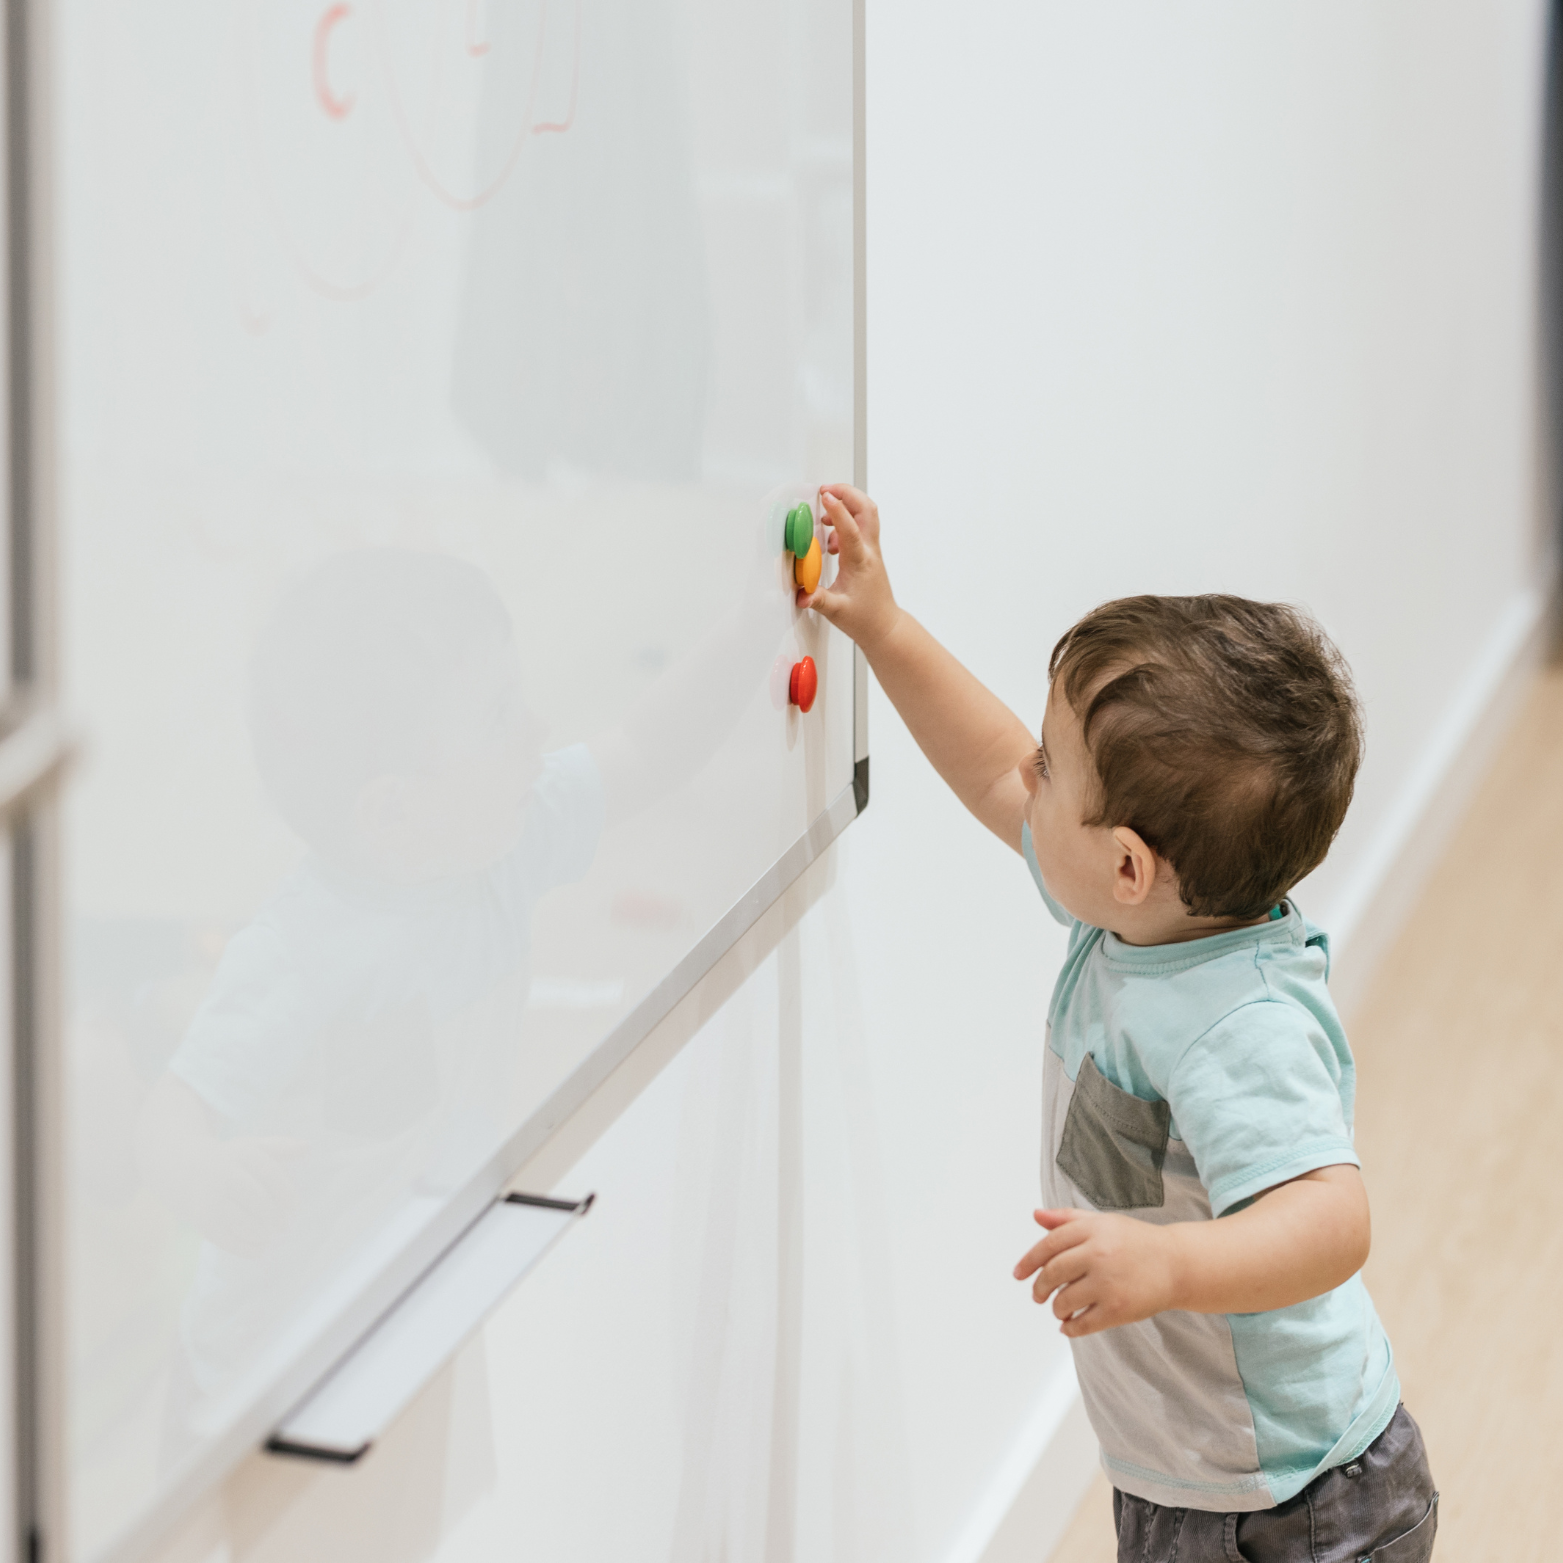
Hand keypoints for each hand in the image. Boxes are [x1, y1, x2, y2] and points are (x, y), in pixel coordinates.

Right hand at [191, 1135, 309, 1256]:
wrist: (187, 1172)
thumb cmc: (232, 1161)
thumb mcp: (253, 1147)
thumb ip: (281, 1147)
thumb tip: (308, 1147)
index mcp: (242, 1154)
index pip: (272, 1175)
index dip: (286, 1194)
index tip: (294, 1208)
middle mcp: (224, 1174)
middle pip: (258, 1200)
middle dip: (275, 1216)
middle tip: (284, 1226)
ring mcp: (211, 1199)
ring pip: (242, 1222)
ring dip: (261, 1233)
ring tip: (270, 1235)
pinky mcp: (203, 1220)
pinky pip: (226, 1239)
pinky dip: (245, 1248)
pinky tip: (259, 1250)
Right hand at [797, 484, 901, 654]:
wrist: (884, 626)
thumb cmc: (865, 619)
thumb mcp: (836, 611)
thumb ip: (817, 600)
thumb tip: (800, 594)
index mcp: (860, 561)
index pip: (850, 528)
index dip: (837, 510)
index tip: (824, 496)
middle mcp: (868, 551)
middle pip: (866, 509)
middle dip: (847, 493)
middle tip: (826, 490)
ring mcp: (870, 550)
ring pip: (866, 514)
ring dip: (847, 504)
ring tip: (824, 512)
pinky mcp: (868, 554)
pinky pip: (861, 527)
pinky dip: (846, 521)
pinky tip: (830, 539)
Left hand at [1013, 1207, 1179, 1338]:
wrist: (1177, 1264)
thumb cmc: (1136, 1242)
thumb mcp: (1102, 1222)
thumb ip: (1067, 1219)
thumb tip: (1036, 1216)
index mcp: (1093, 1229)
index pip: (1049, 1245)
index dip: (1029, 1261)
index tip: (1018, 1274)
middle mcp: (1099, 1254)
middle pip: (1053, 1272)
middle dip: (1039, 1287)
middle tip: (1037, 1295)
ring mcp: (1109, 1283)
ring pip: (1064, 1300)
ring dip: (1056, 1308)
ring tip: (1059, 1308)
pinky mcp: (1119, 1309)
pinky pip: (1083, 1324)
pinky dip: (1070, 1328)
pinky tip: (1068, 1326)